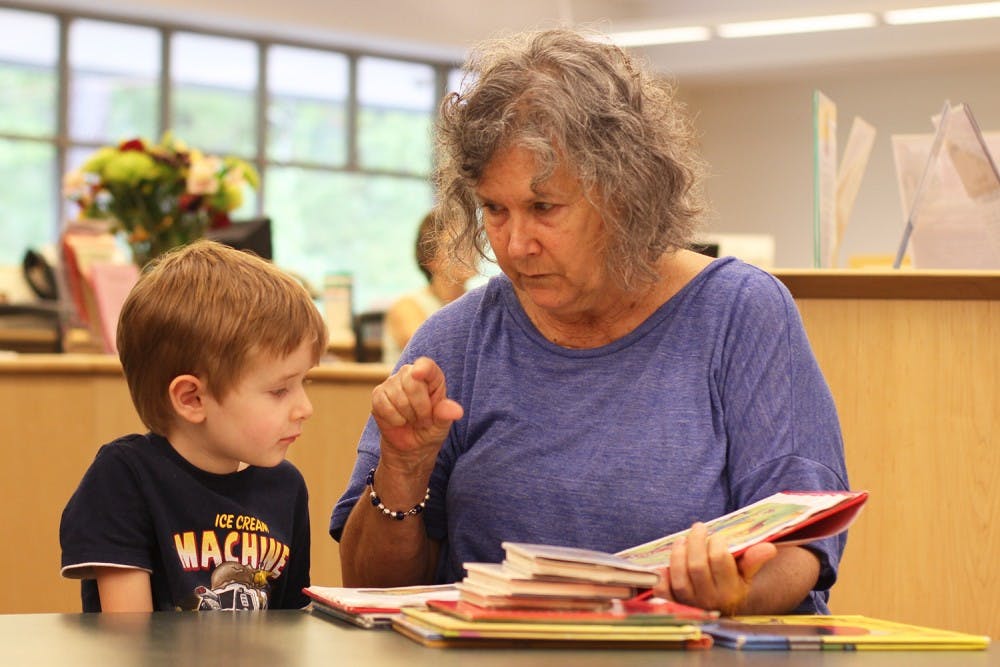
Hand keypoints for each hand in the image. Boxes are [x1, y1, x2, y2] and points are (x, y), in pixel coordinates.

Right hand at [371, 356, 462, 472]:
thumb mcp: (442, 426)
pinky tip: (399, 421)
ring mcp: (392, 383)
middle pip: (412, 383)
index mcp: (431, 378)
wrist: (411, 448)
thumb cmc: (430, 430)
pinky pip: (384, 405)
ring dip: (408, 416)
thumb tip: (456, 411)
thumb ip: (446, 415)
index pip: (427, 366)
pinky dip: (394, 419)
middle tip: (424, 420)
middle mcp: (410, 374)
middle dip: (420, 408)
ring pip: (398, 397)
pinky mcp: (378, 395)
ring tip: (412, 420)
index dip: (423, 368)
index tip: (418, 373)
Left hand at [653, 522, 777, 615]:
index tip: (717, 536)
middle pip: (697, 566)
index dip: (716, 542)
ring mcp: (691, 602)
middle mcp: (710, 599)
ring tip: (681, 540)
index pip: (719, 560)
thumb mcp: (746, 573)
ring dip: (678, 554)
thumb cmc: (732, 583)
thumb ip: (754, 560)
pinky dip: (660, 577)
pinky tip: (663, 564)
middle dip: (695, 542)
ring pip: (680, 577)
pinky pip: (663, 591)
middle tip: (698, 527)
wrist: (720, 607)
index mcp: (731, 590)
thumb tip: (769, 548)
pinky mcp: (674, 603)